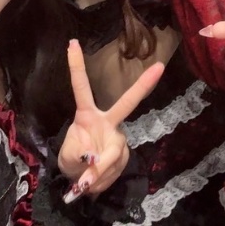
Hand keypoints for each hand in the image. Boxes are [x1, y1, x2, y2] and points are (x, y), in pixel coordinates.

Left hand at [57, 39, 164, 201]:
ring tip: (84, 182)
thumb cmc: (72, 161)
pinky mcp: (124, 155)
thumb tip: (93, 157)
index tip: (72, 42)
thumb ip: (76, 156)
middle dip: (143, 85)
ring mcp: (118, 138)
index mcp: (86, 115)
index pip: (81, 87)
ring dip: (97, 173)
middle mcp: (107, 121)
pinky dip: (101, 180)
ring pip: (111, 155)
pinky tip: (94, 183)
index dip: (76, 66)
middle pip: (127, 102)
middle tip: (160, 67)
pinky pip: (113, 170)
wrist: (82, 181)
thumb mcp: (65, 159)